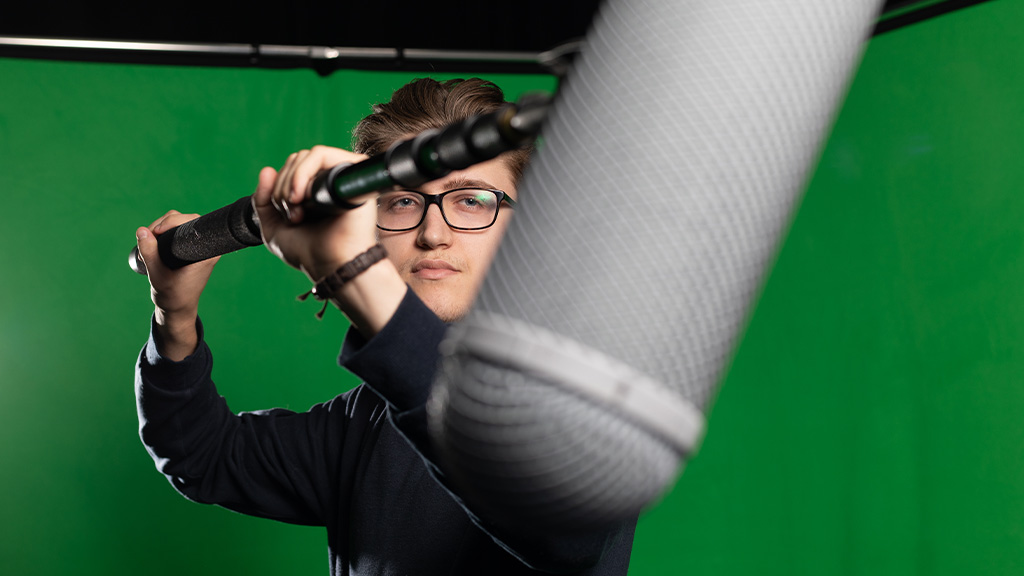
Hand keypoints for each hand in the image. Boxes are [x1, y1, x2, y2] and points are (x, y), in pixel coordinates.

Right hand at [136, 210, 219, 359]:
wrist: (176, 308)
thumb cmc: (172, 295)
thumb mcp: (157, 274)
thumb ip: (149, 252)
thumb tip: (141, 230)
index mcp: (206, 252)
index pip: (194, 222)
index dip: (174, 221)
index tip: (158, 231)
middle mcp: (205, 246)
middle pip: (185, 220)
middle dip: (163, 224)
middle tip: (149, 237)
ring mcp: (197, 246)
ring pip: (178, 224)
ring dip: (161, 228)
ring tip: (149, 242)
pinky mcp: (188, 248)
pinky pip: (176, 232)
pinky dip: (163, 233)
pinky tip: (154, 241)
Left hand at [253, 146, 405, 335]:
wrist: (332, 266)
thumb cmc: (310, 253)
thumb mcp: (274, 226)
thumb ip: (263, 198)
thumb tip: (267, 169)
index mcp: (315, 189)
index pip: (291, 167)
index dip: (278, 187)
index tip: (284, 214)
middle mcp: (330, 180)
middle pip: (296, 159)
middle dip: (282, 188)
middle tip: (292, 216)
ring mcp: (342, 175)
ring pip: (307, 156)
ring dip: (291, 182)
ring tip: (298, 211)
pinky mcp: (353, 173)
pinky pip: (322, 155)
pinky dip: (303, 173)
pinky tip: (302, 197)